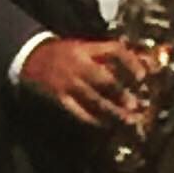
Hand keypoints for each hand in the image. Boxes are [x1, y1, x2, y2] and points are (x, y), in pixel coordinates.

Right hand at [18, 37, 146, 127]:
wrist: (30, 58)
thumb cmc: (62, 53)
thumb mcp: (82, 48)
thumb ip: (103, 57)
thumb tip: (134, 68)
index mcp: (85, 49)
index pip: (113, 50)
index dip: (130, 62)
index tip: (143, 76)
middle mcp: (78, 65)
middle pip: (104, 79)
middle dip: (121, 93)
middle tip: (136, 105)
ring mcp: (68, 83)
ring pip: (94, 100)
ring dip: (113, 111)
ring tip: (128, 120)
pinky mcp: (60, 98)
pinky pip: (80, 112)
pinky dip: (95, 119)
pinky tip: (105, 124)